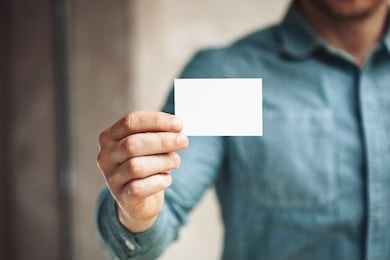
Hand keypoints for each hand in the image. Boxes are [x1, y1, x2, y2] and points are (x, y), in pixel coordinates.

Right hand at [97, 111, 188, 231]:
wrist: (140, 199)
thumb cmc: (147, 165)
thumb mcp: (150, 146)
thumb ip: (159, 134)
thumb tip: (178, 128)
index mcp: (110, 136)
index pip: (130, 122)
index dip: (156, 121)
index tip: (178, 124)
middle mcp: (106, 156)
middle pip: (132, 143)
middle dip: (162, 141)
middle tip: (183, 141)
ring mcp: (112, 178)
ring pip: (136, 166)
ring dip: (163, 161)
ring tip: (176, 161)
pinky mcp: (122, 197)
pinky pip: (139, 188)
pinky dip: (158, 182)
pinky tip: (166, 179)